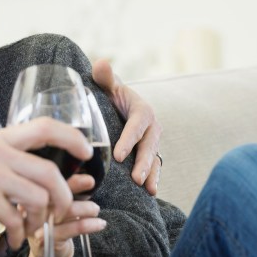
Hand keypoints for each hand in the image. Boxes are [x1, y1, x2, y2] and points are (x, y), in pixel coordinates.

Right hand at [0, 117, 91, 249]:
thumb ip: (6, 159)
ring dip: (39, 220)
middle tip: (60, 211)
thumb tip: (40, 171)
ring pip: (38, 199)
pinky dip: (18, 234)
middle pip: (49, 172)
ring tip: (28, 229)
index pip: (44, 127)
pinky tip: (11, 239)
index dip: (72, 137)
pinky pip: (16, 220)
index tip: (87, 151)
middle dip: (62, 197)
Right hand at [26, 175, 104, 256]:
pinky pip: (70, 228)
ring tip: (95, 209)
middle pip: (52, 193)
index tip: (86, 178)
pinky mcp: (48, 239)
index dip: (68, 178)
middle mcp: (30, 208)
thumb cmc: (55, 227)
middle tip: (90, 183)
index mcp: (31, 195)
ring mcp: (38, 224)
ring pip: (63, 211)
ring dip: (84, 208)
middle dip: (74, 186)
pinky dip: (87, 225)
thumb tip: (87, 179)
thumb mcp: (60, 206)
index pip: (47, 181)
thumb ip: (68, 193)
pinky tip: (98, 224)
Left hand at [92, 58, 162, 194]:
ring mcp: (152, 141)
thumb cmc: (110, 95)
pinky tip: (151, 192)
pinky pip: (155, 166)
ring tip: (147, 188)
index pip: (136, 125)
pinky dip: (154, 178)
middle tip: (135, 178)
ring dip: (151, 173)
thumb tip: (102, 63)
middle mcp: (151, 126)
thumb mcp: (108, 86)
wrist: (119, 104)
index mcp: (141, 110)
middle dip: (144, 162)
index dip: (129, 140)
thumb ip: (105, 77)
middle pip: (148, 145)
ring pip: (154, 157)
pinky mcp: (150, 152)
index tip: (119, 155)